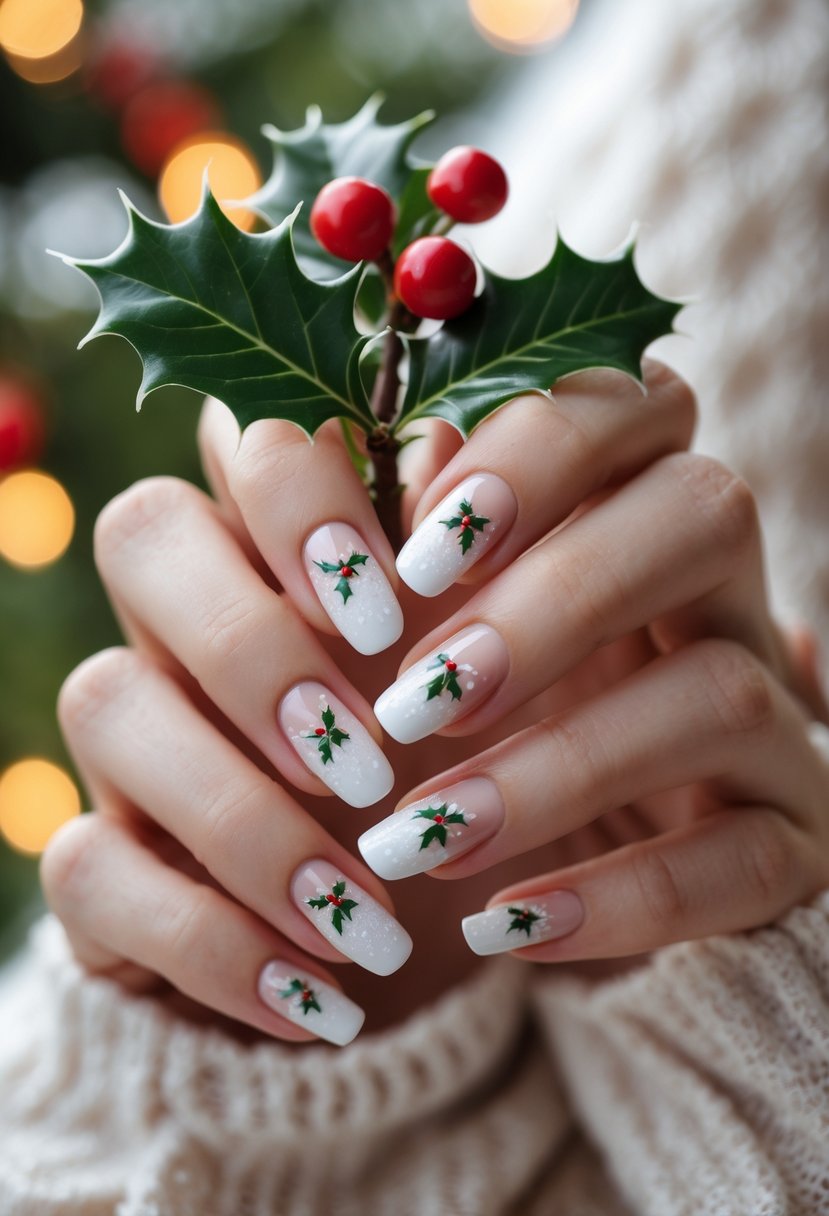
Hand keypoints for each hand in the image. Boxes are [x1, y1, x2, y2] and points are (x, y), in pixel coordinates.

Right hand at [41, 401, 429, 1046]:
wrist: (419, 943)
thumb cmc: (478, 778)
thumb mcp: (506, 690)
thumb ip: (486, 583)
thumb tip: (469, 488)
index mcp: (295, 540)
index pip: (246, 437)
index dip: (298, 495)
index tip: (393, 607)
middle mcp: (194, 609)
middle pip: (142, 532)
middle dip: (253, 639)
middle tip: (366, 757)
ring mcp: (135, 727)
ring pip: (105, 697)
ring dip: (239, 812)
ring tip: (367, 914)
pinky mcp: (101, 853)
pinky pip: (86, 868)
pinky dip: (208, 942)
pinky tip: (322, 1000)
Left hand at [358, 360, 828, 962]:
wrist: (539, 875)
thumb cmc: (454, 716)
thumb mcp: (406, 619)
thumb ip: (382, 530)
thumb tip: (343, 449)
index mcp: (629, 505)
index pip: (639, 403)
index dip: (538, 452)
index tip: (414, 550)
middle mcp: (722, 591)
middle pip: (707, 515)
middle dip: (554, 601)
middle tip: (416, 699)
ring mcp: (774, 713)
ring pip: (723, 690)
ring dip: (557, 768)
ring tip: (418, 837)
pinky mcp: (791, 838)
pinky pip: (750, 858)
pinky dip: (622, 896)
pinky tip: (504, 925)